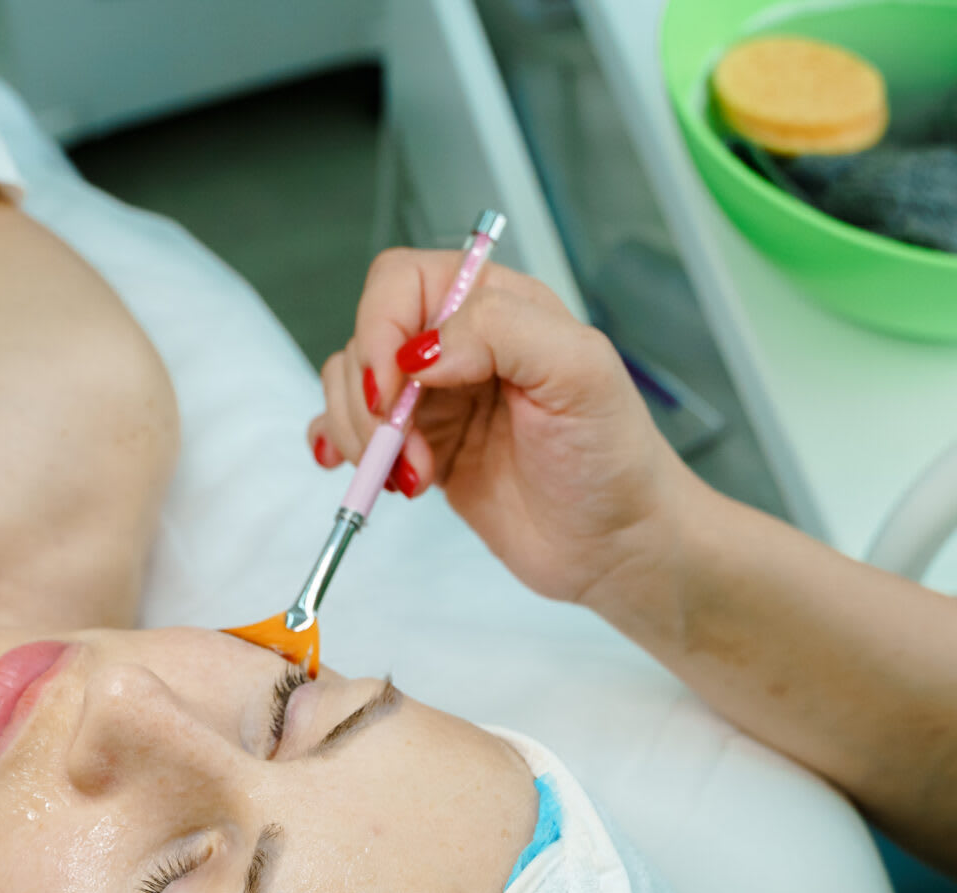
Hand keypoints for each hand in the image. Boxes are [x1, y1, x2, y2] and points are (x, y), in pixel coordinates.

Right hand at [309, 250, 704, 610]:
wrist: (617, 545)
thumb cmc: (613, 458)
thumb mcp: (580, 372)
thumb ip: (501, 330)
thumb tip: (418, 352)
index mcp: (498, 304)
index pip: (402, 282)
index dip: (381, 329)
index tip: (392, 390)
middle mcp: (461, 342)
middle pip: (366, 336)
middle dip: (369, 398)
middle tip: (404, 452)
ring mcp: (437, 398)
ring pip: (352, 386)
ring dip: (362, 434)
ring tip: (413, 477)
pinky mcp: (423, 448)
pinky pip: (354, 429)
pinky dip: (339, 447)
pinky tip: (364, 471)